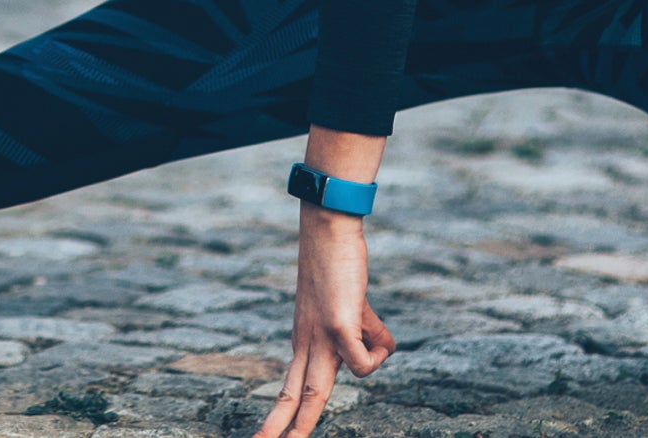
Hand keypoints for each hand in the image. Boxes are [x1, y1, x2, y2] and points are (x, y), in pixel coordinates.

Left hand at [254, 204, 395, 437]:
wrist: (327, 231)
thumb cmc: (339, 267)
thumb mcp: (349, 309)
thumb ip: (361, 335)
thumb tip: (379, 356)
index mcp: (305, 341)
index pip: (291, 387)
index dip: (282, 415)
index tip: (268, 435)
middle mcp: (307, 343)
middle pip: (295, 397)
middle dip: (280, 429)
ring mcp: (321, 336)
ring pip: (315, 392)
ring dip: (310, 416)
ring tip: (325, 377)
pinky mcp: (339, 324)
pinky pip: (364, 363)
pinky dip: (378, 351)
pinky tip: (371, 325)